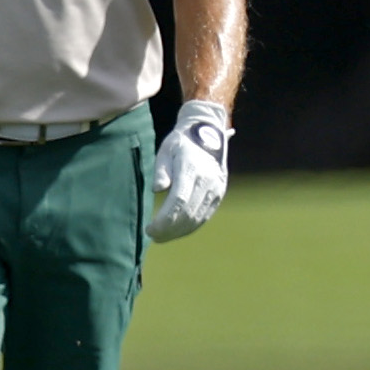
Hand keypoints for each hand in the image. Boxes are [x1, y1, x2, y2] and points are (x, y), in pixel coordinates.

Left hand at [148, 99, 231, 241]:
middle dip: (169, 230)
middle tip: (152, 235)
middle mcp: (208, 181)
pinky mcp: (219, 194)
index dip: (164, 220)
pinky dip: (189, 227)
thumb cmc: (180, 142)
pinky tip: (176, 230)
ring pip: (197, 219)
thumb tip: (157, 189)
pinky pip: (204, 216)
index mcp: (192, 169)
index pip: (179, 201)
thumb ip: (161, 170)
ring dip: (178, 232)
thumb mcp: (166, 150)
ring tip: (161, 236)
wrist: (207, 133)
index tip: (149, 229)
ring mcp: (216, 189)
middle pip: (188, 214)